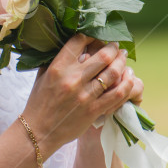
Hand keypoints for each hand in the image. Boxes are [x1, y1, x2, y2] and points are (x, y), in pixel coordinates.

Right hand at [20, 34, 131, 157]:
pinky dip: (126, 84)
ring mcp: (85, 95)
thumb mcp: (43, 75)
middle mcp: (73, 79)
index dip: (91, 35)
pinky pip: (117, 94)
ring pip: (113, 72)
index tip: (95, 37)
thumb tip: (73, 44)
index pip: (79, 41)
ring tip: (122, 57)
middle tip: (115, 46)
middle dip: (112, 47)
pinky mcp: (94, 110)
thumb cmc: (39, 102)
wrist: (38, 132)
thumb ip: (56, 58)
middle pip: (103, 55)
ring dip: (121, 62)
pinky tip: (129, 78)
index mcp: (58, 67)